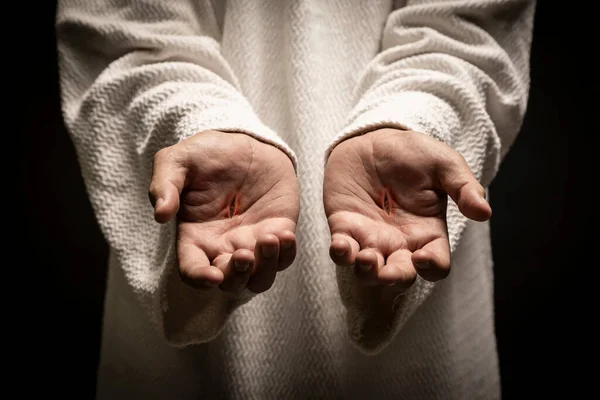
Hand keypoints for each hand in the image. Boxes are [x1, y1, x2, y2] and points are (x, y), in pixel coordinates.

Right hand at [149, 130, 299, 293]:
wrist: (245, 141)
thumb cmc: (206, 154)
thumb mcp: (178, 161)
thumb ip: (165, 185)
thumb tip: (161, 215)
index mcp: (195, 236)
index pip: (193, 270)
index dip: (200, 279)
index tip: (213, 276)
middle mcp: (223, 247)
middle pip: (230, 282)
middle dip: (237, 275)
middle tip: (244, 254)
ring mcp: (252, 243)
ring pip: (259, 279)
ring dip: (266, 268)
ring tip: (270, 239)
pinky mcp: (278, 231)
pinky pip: (285, 257)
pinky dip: (287, 253)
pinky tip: (285, 234)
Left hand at [323, 128, 490, 300]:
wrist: (374, 137)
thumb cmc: (413, 154)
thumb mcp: (444, 164)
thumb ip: (463, 187)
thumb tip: (485, 212)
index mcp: (428, 233)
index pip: (436, 264)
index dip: (431, 268)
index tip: (421, 256)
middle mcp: (399, 243)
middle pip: (400, 276)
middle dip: (393, 279)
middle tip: (387, 273)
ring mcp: (370, 238)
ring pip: (368, 271)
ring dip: (366, 272)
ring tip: (365, 258)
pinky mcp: (344, 227)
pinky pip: (342, 250)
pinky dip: (340, 253)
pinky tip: (340, 245)